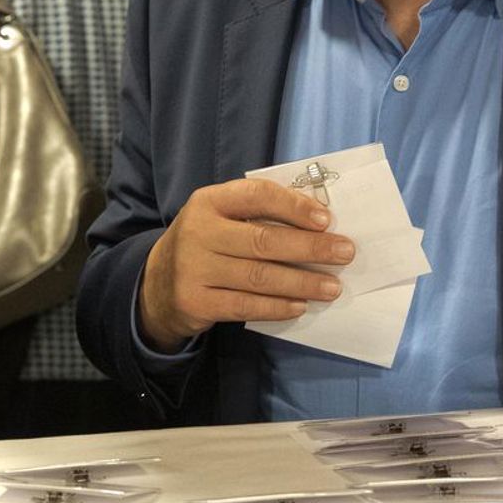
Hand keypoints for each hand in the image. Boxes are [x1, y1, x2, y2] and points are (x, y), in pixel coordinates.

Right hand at [138, 178, 354, 351]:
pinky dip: (278, 306)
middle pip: (263, 240)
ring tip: (332, 286)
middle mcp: (197, 232)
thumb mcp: (221, 217)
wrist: (158, 285)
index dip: (293, 206)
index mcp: (208, 201)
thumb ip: (259, 213)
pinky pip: (246, 306)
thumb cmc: (206, 243)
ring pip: (258, 277)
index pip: (256, 196)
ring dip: (302, 282)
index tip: (327, 219)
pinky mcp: (196, 302)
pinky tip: (301, 305)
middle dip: (310, 247)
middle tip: (344, 253)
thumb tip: (319, 219)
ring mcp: (194, 269)